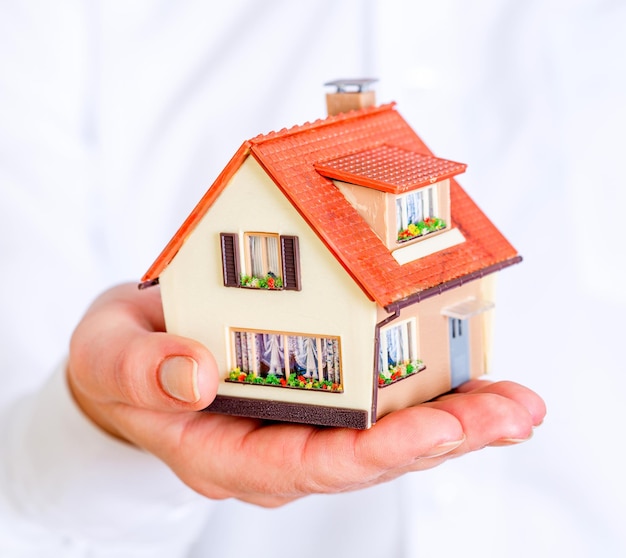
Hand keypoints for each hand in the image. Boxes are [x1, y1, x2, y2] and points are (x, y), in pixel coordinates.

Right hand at [68, 283, 545, 507]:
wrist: (134, 354)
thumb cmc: (121, 359)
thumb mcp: (111, 358)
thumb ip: (143, 370)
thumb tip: (195, 375)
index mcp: (226, 451)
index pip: (309, 465)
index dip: (376, 452)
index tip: (438, 429)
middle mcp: (275, 445)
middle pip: (368, 455)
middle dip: (444, 437)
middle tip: (509, 411)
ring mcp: (299, 422)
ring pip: (386, 433)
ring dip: (455, 418)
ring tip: (515, 402)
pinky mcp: (315, 393)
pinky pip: (377, 399)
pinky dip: (429, 390)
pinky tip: (474, 379)